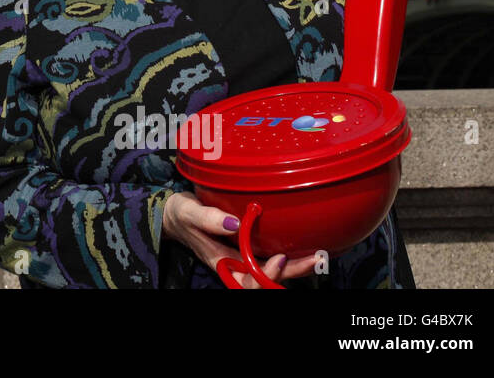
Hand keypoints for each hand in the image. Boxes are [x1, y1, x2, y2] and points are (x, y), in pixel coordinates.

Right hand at [162, 191, 316, 288]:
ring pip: (272, 271)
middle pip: (266, 279)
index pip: (248, 280)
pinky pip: (270, 259)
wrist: (176, 216)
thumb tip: (234, 223)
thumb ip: (209, 219)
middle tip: (314, 259)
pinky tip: (302, 247)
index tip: (279, 258)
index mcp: (222, 262)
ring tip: (317, 256)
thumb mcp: (189, 213)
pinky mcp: (248, 250)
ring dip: (294, 267)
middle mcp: (236, 265)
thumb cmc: (181, 215)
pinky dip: (288, 257)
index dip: (266, 275)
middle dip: (291, 273)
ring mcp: (243, 259)